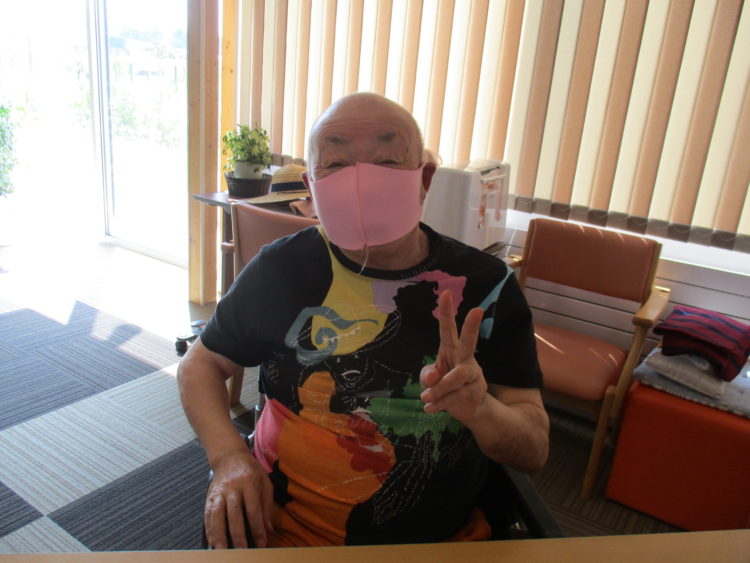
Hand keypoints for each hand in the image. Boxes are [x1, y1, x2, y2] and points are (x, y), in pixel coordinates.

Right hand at [204, 448, 273, 548]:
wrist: (230, 457)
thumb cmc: (252, 472)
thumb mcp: (265, 483)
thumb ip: (267, 506)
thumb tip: (268, 530)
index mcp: (249, 483)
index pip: (253, 509)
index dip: (257, 528)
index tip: (261, 544)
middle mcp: (232, 487)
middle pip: (234, 514)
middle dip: (238, 535)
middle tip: (242, 552)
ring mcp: (219, 492)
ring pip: (217, 515)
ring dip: (219, 535)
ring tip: (223, 551)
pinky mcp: (209, 496)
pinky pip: (208, 515)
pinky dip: (209, 530)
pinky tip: (213, 542)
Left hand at [420, 289, 487, 423]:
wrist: (469, 408)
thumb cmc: (448, 385)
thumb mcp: (432, 377)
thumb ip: (428, 375)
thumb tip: (434, 377)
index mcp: (452, 350)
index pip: (448, 329)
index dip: (447, 311)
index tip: (446, 293)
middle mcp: (465, 360)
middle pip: (470, 341)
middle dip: (472, 326)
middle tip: (477, 309)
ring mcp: (472, 376)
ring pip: (454, 378)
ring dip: (438, 389)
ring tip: (424, 397)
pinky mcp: (473, 394)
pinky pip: (453, 398)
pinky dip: (438, 404)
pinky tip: (429, 408)